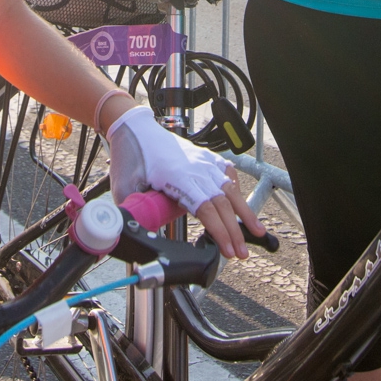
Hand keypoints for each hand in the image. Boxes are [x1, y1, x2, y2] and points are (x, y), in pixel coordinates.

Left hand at [107, 106, 265, 258]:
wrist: (135, 126)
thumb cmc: (131, 154)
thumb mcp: (124, 185)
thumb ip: (132, 211)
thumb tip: (130, 233)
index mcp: (179, 177)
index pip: (206, 208)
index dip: (220, 231)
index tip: (227, 250)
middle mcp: (196, 169)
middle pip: (222, 204)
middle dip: (235, 231)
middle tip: (242, 254)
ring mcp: (203, 162)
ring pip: (230, 189)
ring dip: (244, 212)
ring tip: (255, 231)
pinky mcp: (205, 157)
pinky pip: (227, 174)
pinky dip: (237, 190)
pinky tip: (242, 204)